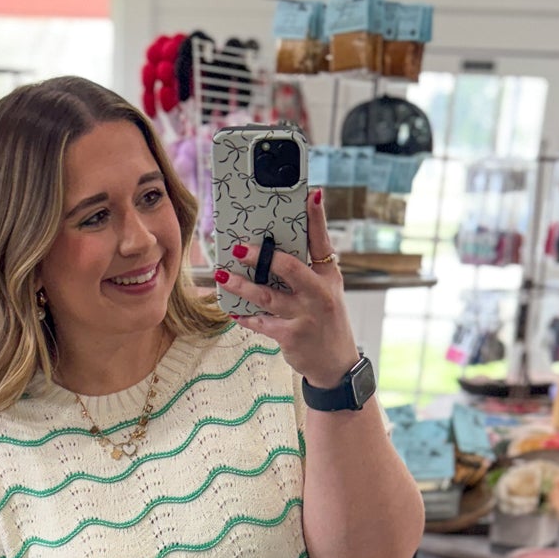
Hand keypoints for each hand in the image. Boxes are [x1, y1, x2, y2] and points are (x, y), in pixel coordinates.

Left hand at [214, 191, 356, 388]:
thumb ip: (308, 268)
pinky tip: (233, 311)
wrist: (336, 364)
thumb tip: (278, 247)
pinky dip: (245, 317)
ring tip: (222, 275)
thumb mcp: (326, 290)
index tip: (311, 193)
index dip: (316, 217)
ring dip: (241, 286)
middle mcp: (319, 293)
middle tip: (239, 248)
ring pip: (267, 296)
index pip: (322, 240)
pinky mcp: (291, 336)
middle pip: (288, 267)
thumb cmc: (326, 320)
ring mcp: (305, 315)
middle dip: (262, 256)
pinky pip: (261, 323)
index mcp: (328, 275)